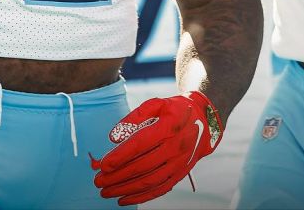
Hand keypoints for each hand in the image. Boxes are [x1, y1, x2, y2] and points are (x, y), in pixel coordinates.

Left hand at [89, 91, 221, 205]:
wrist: (205, 121)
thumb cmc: (174, 111)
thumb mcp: (156, 104)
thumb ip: (134, 117)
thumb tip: (113, 137)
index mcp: (169, 126)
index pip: (142, 144)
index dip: (121, 155)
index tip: (104, 164)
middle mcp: (176, 147)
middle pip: (143, 165)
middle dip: (118, 176)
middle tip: (98, 180)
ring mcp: (179, 163)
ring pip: (150, 181)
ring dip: (126, 189)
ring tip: (106, 192)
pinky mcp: (180, 173)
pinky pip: (160, 189)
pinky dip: (141, 197)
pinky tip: (123, 200)